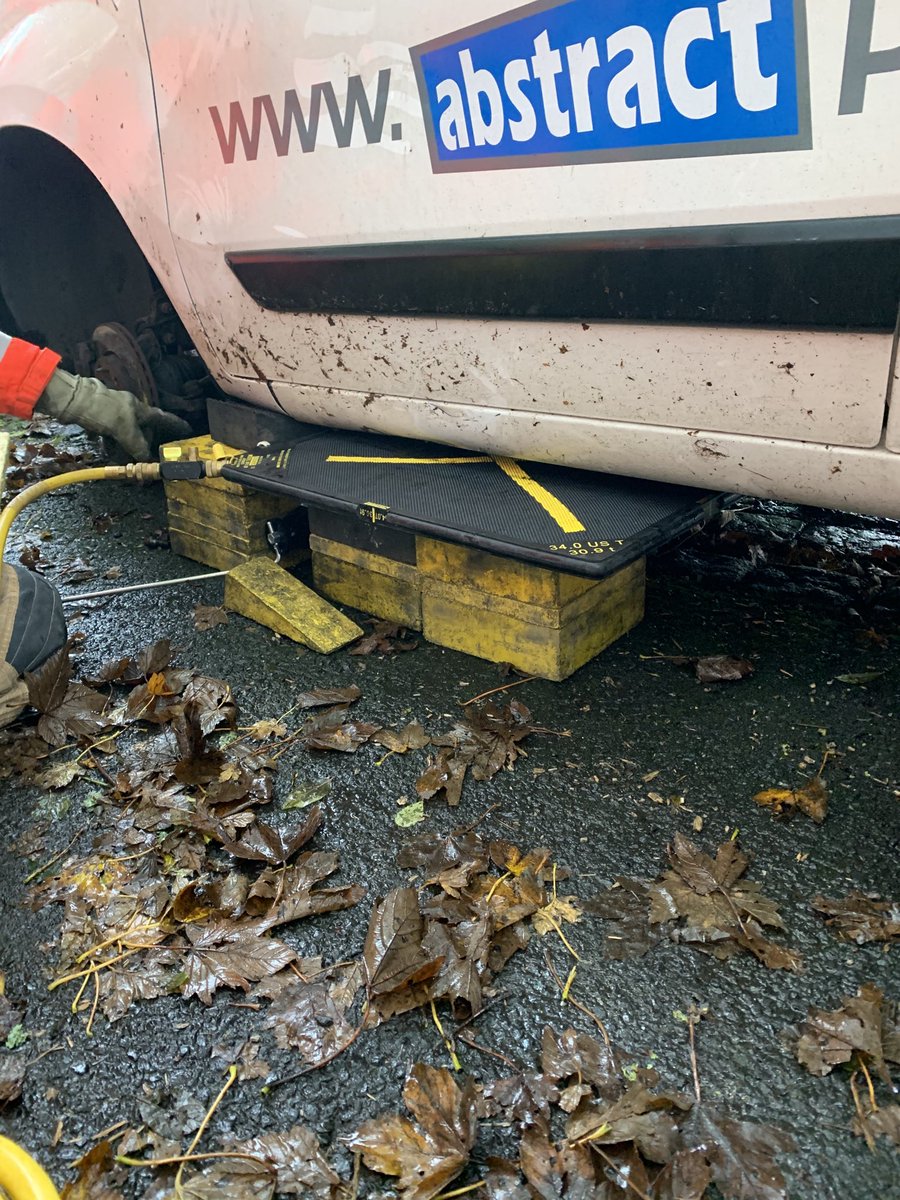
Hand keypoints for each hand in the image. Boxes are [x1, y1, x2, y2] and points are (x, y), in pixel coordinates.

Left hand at [37, 369, 191, 460]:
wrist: (72, 401)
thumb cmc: (102, 410)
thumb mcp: (125, 430)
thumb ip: (138, 445)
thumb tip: (148, 460)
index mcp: (140, 408)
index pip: (163, 418)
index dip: (175, 425)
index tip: (187, 430)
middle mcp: (129, 409)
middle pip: (145, 428)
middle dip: (148, 442)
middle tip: (151, 456)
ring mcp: (114, 413)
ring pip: (127, 432)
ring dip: (129, 446)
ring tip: (131, 459)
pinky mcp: (100, 418)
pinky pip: (112, 435)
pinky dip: (115, 445)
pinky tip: (112, 452)